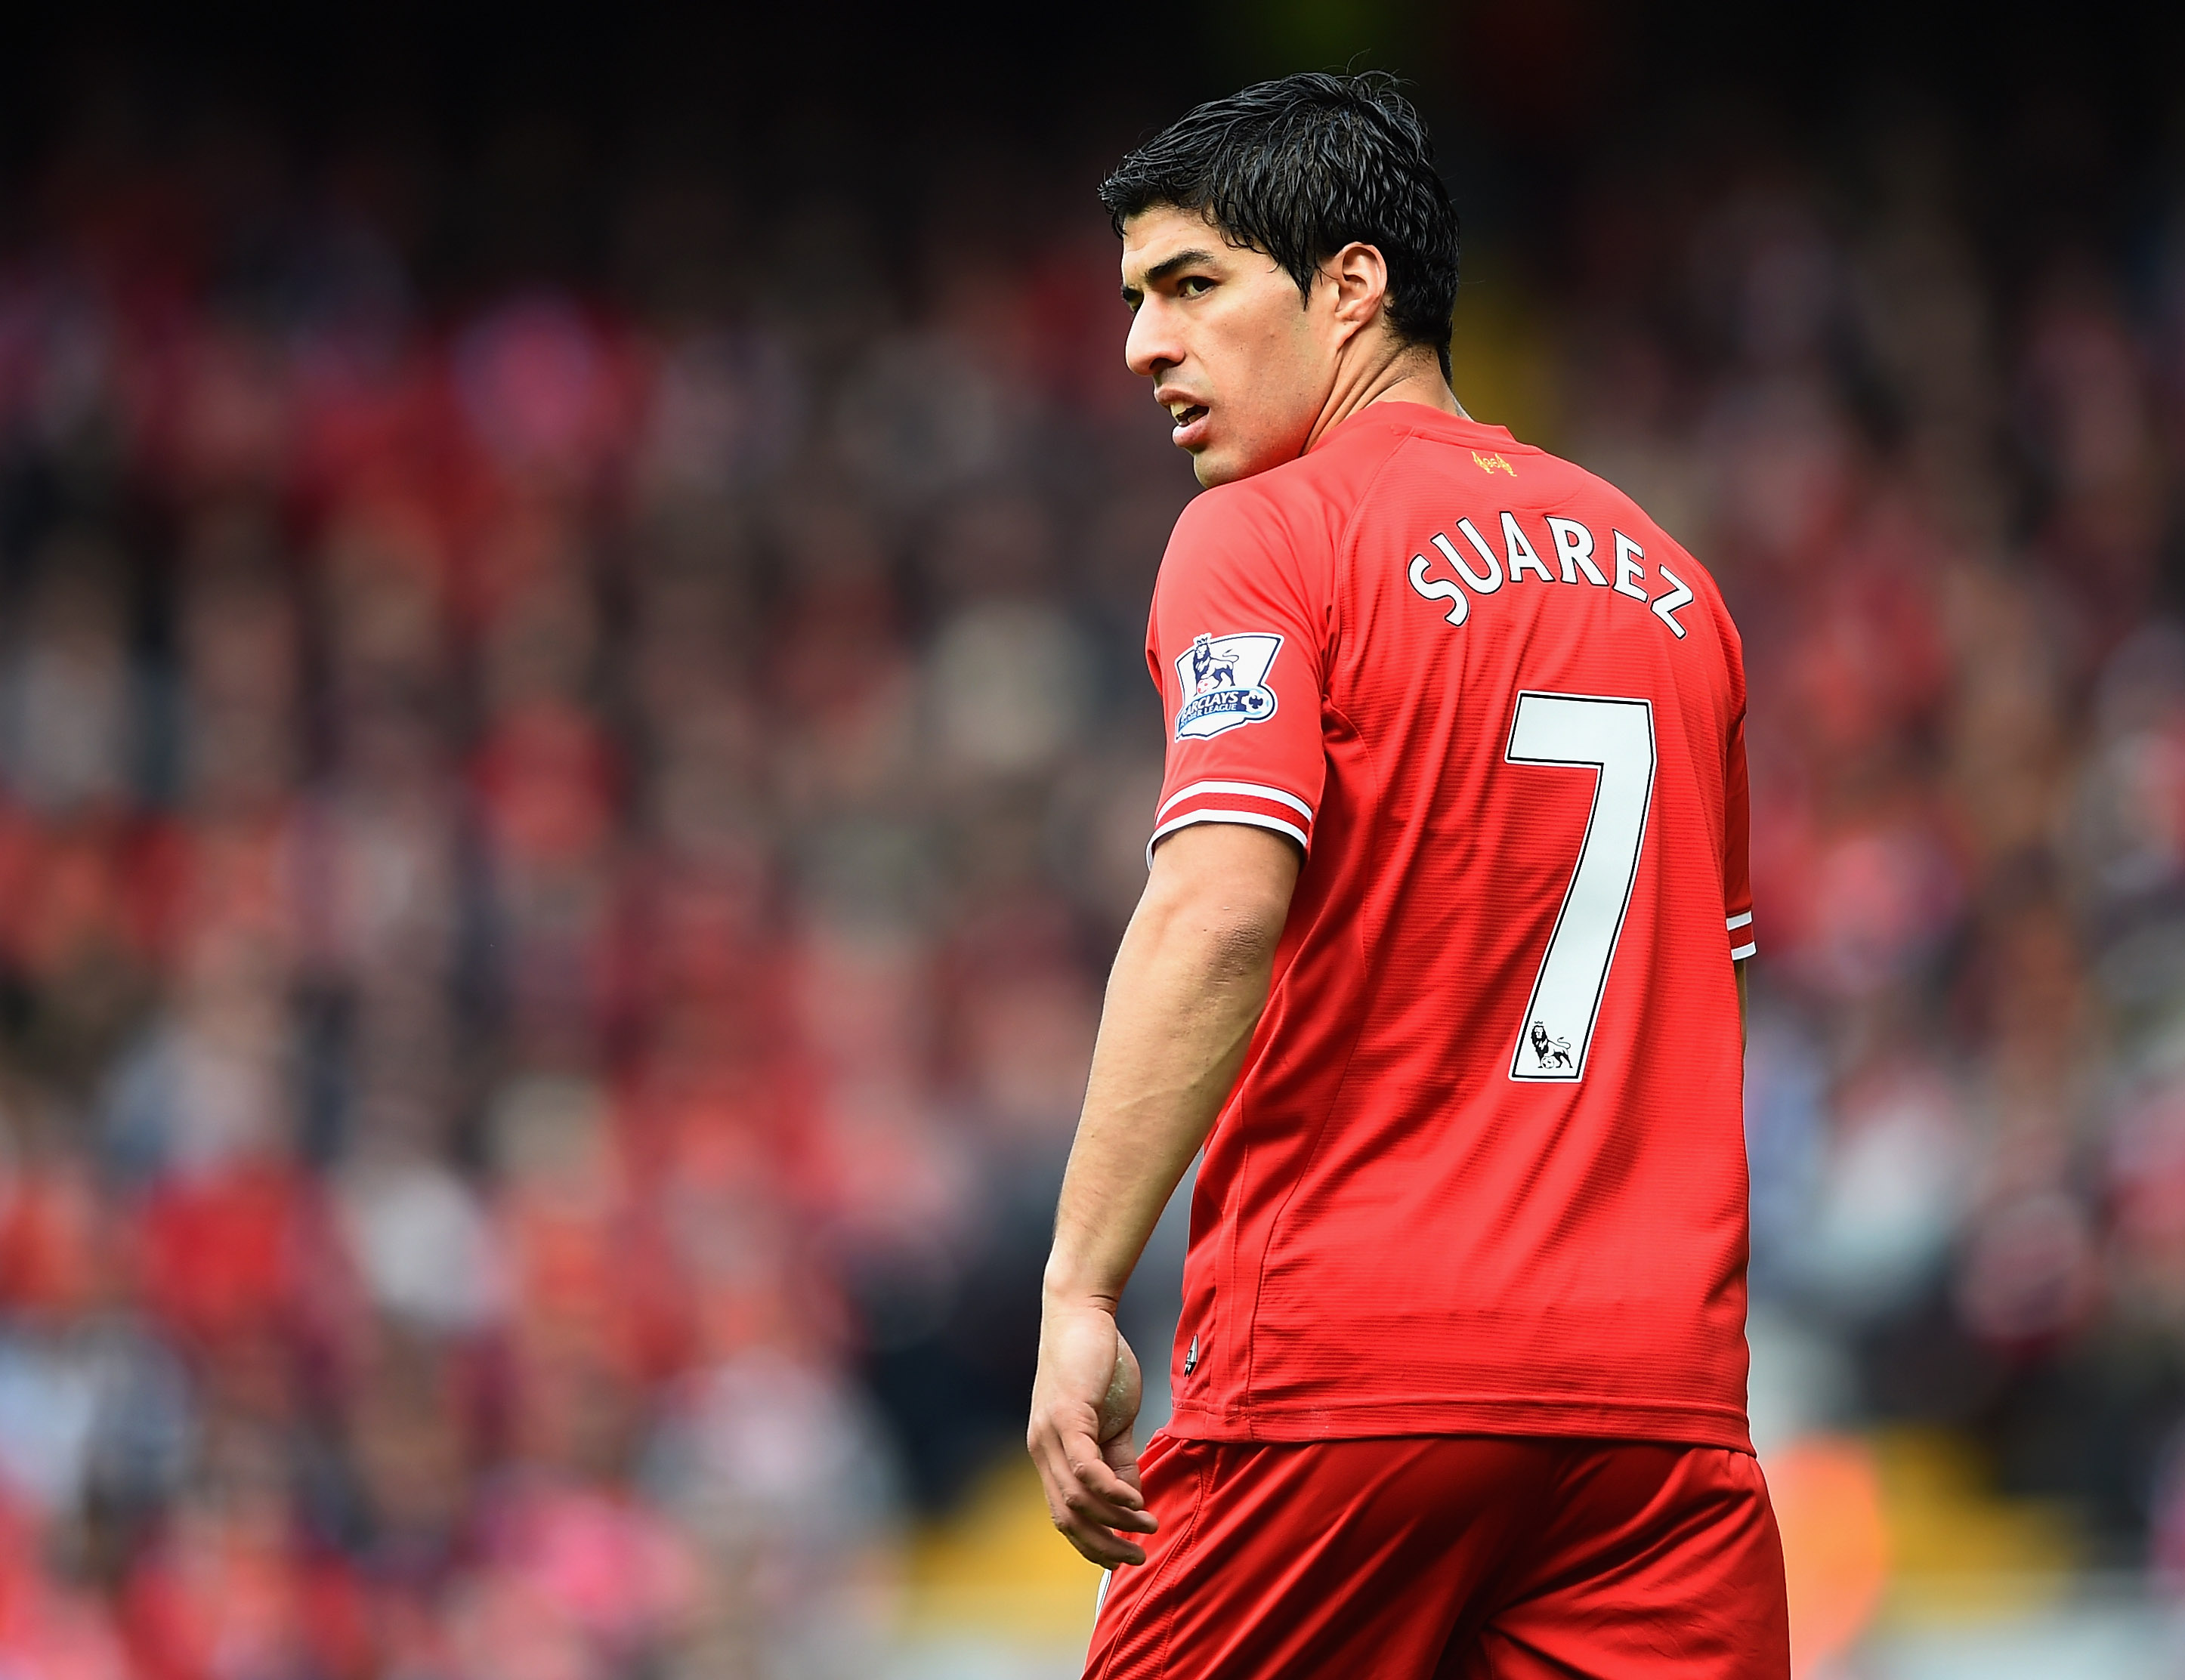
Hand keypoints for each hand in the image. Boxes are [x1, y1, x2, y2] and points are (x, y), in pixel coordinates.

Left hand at [1027, 1300, 1156, 1565]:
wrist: (1082, 1309)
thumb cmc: (1098, 1360)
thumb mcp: (1112, 1419)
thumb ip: (1119, 1458)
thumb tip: (1132, 1499)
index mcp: (1050, 1452)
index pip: (1064, 1514)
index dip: (1092, 1543)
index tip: (1124, 1557)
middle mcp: (1042, 1449)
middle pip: (1067, 1518)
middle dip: (1103, 1546)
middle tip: (1139, 1558)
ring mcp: (1050, 1433)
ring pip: (1077, 1499)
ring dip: (1116, 1521)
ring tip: (1148, 1525)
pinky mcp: (1065, 1415)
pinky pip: (1085, 1468)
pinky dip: (1110, 1492)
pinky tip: (1134, 1501)